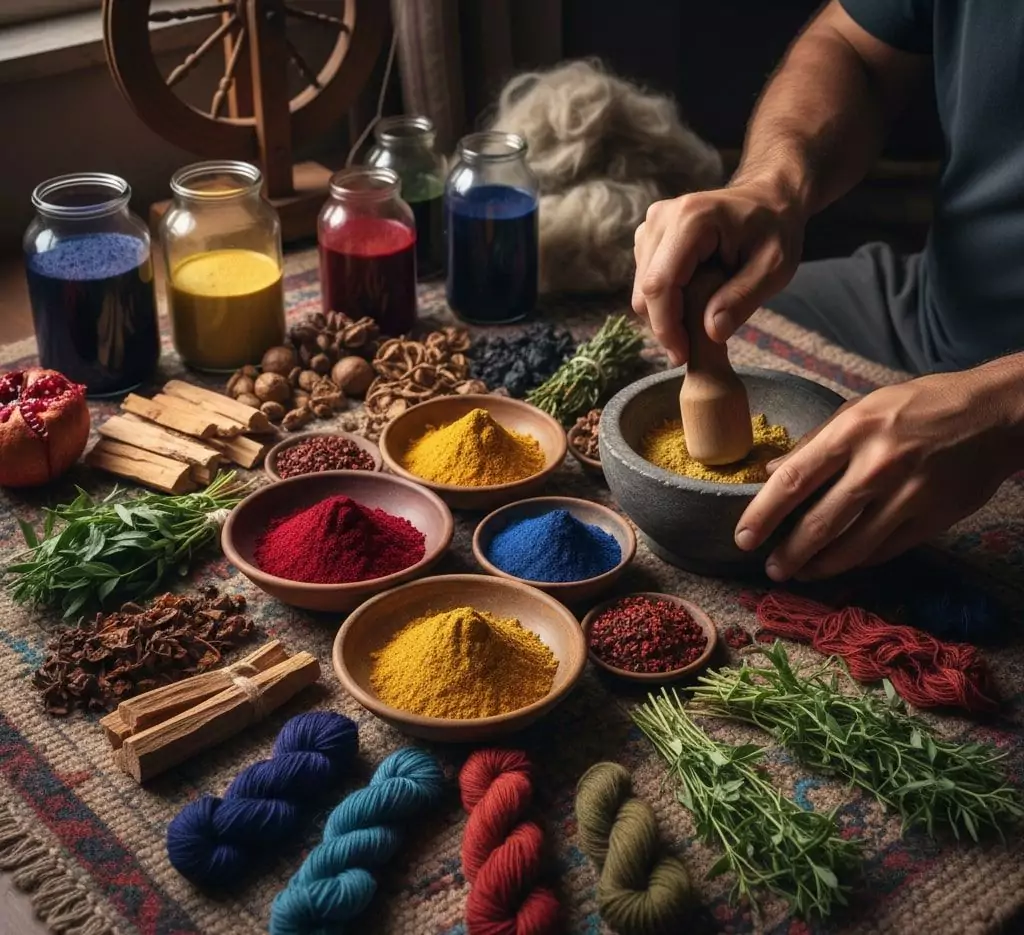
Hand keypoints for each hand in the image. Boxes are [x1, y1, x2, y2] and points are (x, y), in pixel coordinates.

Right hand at [631, 182, 804, 363]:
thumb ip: (743, 298)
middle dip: (665, 327)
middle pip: (645, 290)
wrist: (767, 198)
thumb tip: (711, 333)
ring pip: (642, 290)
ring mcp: (650, 225)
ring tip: (699, 321)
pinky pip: (646, 282)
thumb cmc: (775, 229)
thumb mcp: (775, 267)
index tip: (682, 356)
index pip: (659, 284)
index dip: (666, 327)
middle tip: (692, 350)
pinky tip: (692, 303)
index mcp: (691, 220)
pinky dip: (664, 302)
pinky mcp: (648, 236)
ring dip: (664, 315)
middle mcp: (661, 218)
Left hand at [734, 367, 1023, 580]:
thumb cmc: (919, 406)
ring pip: (852, 547)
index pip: (794, 480)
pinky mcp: (933, 519)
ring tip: (799, 573)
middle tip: (770, 568)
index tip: (744, 537)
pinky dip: (857, 561)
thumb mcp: (862, 407)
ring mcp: (909, 495)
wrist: (995, 414)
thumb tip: (771, 472)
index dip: (762, 514)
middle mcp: (879, 464)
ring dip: (819, 566)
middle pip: (820, 523)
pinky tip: (839, 564)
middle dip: (788, 552)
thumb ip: (815, 442)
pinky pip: (885, 550)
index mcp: (853, 430)